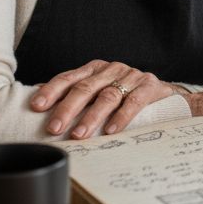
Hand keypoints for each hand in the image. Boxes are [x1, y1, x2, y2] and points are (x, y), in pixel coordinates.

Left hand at [30, 59, 174, 138]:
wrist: (166, 94)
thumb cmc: (125, 95)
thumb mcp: (99, 91)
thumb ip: (75, 94)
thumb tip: (38, 102)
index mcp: (95, 69)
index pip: (69, 78)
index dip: (51, 91)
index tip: (36, 106)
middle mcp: (111, 69)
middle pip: (85, 88)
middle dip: (67, 108)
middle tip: (54, 128)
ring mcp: (131, 76)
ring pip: (107, 96)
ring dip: (91, 117)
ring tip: (79, 134)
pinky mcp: (149, 86)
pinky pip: (134, 101)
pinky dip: (121, 117)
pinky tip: (111, 130)